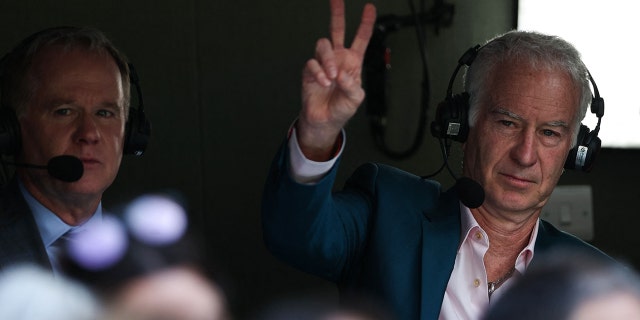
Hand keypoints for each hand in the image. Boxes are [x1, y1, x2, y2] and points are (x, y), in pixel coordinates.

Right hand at [297, 0, 375, 160]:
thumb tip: (341, 74)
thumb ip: (352, 85)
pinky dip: (319, 73)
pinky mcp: (310, 72)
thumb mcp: (356, 98)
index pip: (360, 39)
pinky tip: (324, 83)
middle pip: (337, 30)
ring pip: (323, 46)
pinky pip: (312, 64)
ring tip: (332, 77)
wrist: (324, 120)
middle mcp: (338, 58)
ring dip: (328, 60)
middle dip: (337, 13)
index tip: (369, 9)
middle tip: (336, 0)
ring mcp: (323, 63)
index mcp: (353, 62)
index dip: (365, 24)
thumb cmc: (341, 108)